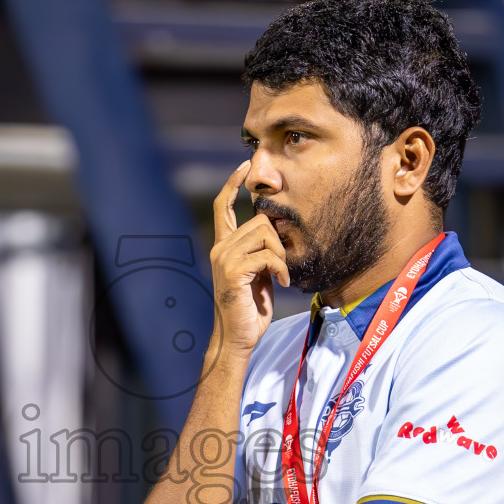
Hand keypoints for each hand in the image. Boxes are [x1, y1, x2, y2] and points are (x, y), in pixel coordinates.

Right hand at [210, 161, 288, 357]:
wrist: (238, 337)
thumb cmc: (251, 308)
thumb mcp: (259, 273)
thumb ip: (261, 251)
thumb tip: (277, 229)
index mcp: (224, 246)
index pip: (222, 206)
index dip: (231, 184)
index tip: (243, 166)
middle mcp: (220, 248)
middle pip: (259, 219)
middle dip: (280, 240)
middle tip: (284, 264)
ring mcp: (224, 258)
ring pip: (264, 233)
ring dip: (282, 255)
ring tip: (282, 274)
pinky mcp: (232, 271)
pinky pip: (267, 254)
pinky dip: (281, 268)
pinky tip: (283, 282)